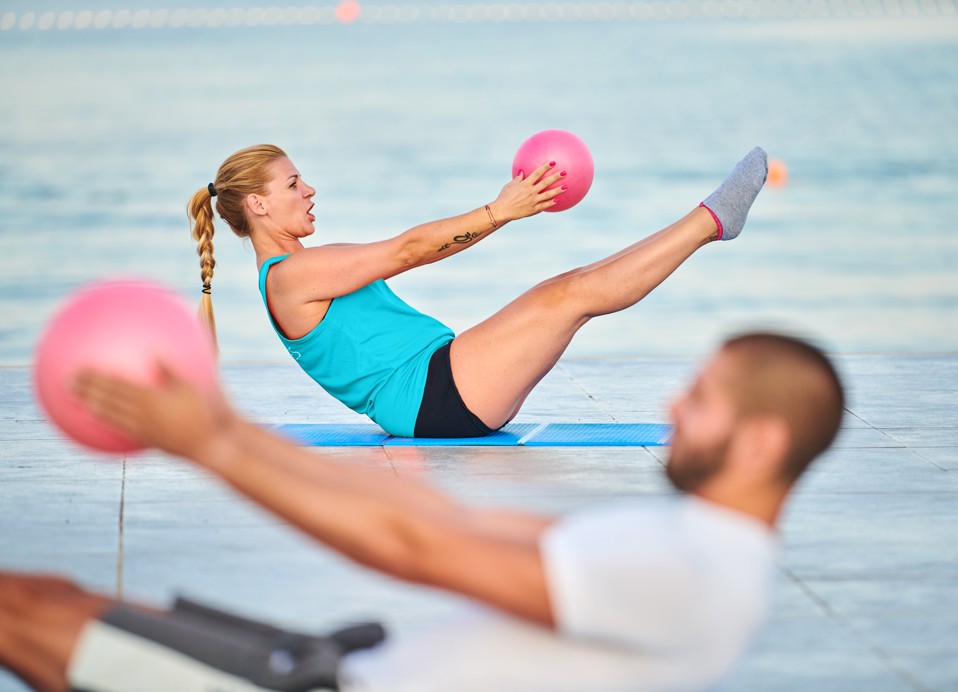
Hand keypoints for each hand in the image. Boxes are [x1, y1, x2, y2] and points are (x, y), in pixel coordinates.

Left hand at [72, 364, 234, 461]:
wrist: (209, 444)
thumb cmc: (203, 411)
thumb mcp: (190, 386)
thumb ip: (170, 369)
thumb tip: (155, 352)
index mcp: (149, 398)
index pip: (115, 386)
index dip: (96, 377)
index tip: (80, 368)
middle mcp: (139, 414)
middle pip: (106, 400)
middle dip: (86, 390)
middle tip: (68, 381)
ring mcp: (140, 429)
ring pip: (110, 416)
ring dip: (91, 407)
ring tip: (76, 400)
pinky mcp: (145, 440)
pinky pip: (121, 429)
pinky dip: (107, 424)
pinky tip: (100, 420)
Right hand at [490, 162, 565, 222]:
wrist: (502, 210)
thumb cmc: (504, 197)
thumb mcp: (509, 185)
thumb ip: (517, 179)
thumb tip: (522, 171)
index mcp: (525, 184)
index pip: (537, 173)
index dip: (545, 167)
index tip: (553, 162)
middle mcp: (531, 191)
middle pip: (546, 182)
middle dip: (556, 177)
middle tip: (564, 172)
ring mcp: (533, 201)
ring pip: (548, 195)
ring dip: (557, 190)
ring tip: (566, 187)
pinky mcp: (533, 209)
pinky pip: (544, 205)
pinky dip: (551, 203)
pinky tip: (558, 200)